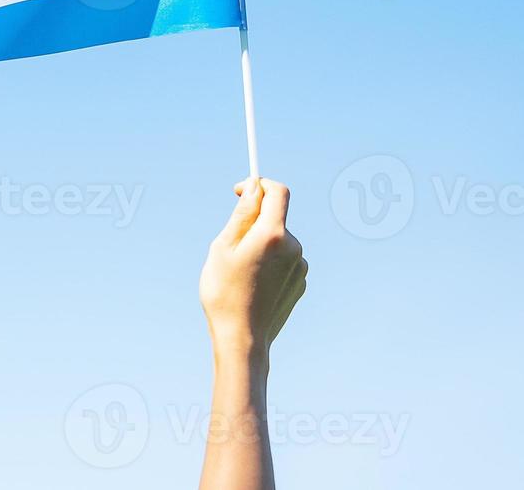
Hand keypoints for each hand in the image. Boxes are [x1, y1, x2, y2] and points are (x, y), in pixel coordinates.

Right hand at [199, 178, 306, 359]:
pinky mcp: (301, 283)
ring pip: (278, 240)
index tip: (241, 191)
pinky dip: (270, 261)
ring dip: (261, 243)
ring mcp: (301, 266)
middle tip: (230, 244)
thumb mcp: (223, 247)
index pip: (277, 192)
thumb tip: (255, 189)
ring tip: (240, 270)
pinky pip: (284, 260)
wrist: (243, 339)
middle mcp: (294, 247)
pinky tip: (254, 283)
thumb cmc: (225, 292)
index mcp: (273, 234)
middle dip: (254, 221)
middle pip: (275, 217)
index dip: (259, 184)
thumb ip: (242, 215)